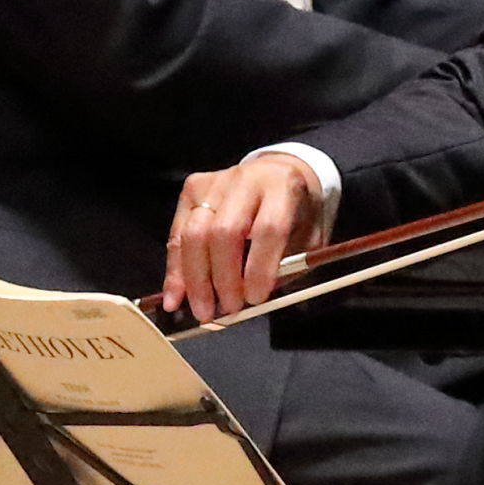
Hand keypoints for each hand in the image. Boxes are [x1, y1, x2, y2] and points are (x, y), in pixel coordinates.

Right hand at [160, 154, 324, 325]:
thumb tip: (251, 300)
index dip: (260, 268)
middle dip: (222, 278)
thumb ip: (287, 267)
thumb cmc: (296, 212)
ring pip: (193, 234)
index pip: (268, 228)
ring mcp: (213, 183)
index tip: (256, 299)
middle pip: (223, 232)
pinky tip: (175, 297)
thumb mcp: (308, 238)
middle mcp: (245, 179)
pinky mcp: (191, 190)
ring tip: (202, 311)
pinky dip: (175, 271)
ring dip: (195, 280)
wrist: (278, 173)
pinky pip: (177, 235)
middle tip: (228, 309)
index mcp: (282, 186)